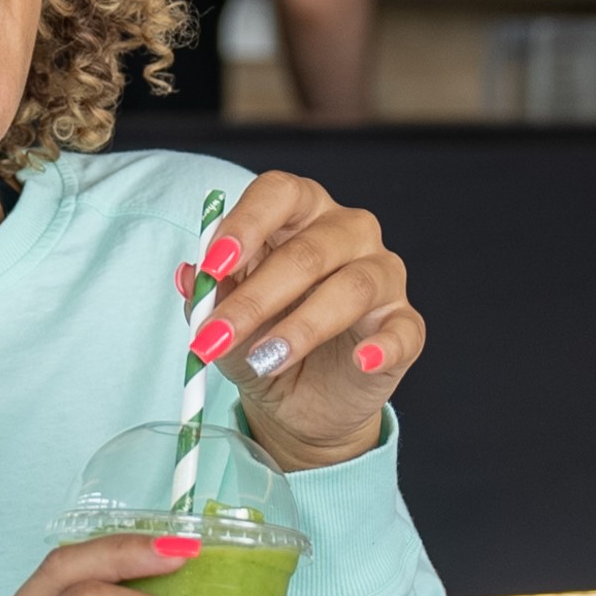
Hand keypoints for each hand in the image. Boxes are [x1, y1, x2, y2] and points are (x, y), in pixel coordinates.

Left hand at [195, 172, 421, 471]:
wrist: (302, 402)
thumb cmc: (263, 340)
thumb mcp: (226, 321)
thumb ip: (211, 296)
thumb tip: (190, 275)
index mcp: (299, 214)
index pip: (278, 194)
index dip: (245, 224)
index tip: (212, 265)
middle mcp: (347, 233)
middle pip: (308, 251)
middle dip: (255, 298)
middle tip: (216, 337)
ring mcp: (383, 275)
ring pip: (353, 287)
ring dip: (303, 327)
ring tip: (265, 360)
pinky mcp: (404, 324)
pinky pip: (401, 330)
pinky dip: (383, 346)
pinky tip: (361, 362)